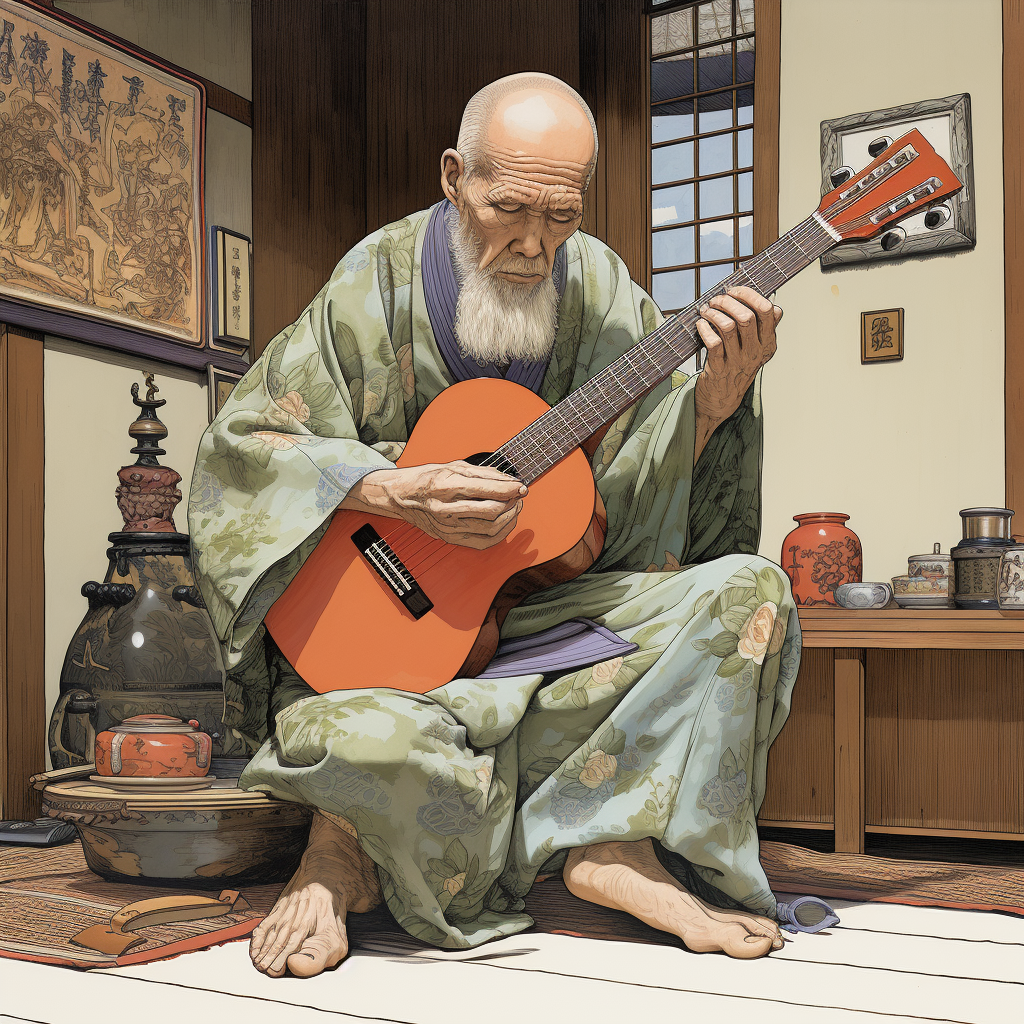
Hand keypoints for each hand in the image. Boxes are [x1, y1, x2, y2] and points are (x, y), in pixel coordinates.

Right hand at [342, 461, 526, 548]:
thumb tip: (508, 479)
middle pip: (491, 511)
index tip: (522, 487)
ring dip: (508, 519)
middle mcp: (447, 508)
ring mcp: (448, 526)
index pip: (488, 490)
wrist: (400, 496)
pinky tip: (504, 525)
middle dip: (511, 504)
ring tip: (513, 508)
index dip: (511, 489)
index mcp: (448, 486)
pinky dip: (499, 535)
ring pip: (490, 529)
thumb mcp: (454, 466)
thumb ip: (483, 473)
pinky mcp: (450, 538)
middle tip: (518, 496)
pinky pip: (482, 543)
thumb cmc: (425, 479)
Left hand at [693, 286, 782, 458]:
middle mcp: (755, 352)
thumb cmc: (736, 368)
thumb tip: (775, 307)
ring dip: (714, 313)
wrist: (722, 402)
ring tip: (706, 311)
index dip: (749, 294)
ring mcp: (738, 362)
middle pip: (747, 316)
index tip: (734, 290)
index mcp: (767, 344)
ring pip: (729, 327)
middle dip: (728, 302)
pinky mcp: (719, 369)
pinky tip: (700, 325)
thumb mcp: (756, 350)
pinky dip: (705, 329)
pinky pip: (713, 342)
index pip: (767, 310)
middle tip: (715, 300)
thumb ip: (765, 329)